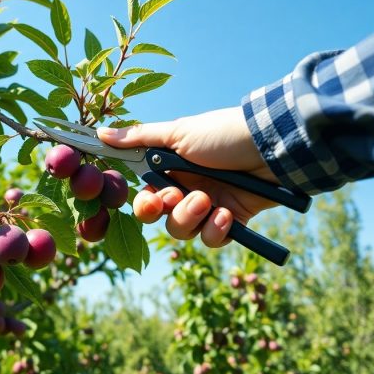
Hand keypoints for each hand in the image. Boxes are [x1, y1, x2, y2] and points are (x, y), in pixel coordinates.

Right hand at [97, 106, 279, 247]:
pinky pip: (213, 239)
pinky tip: (227, 214)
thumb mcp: (178, 133)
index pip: (147, 198)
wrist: (272, 146)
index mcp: (172, 170)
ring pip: (185, 231)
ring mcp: (211, 206)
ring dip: (193, 218)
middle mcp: (189, 189)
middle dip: (170, 212)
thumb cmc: (223, 135)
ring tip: (209, 201)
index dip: (146, 206)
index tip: (154, 201)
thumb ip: (139, 138)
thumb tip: (101, 133)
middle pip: (163, 220)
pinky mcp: (233, 221)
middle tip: (180, 197)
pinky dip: (217, 230)